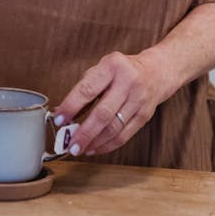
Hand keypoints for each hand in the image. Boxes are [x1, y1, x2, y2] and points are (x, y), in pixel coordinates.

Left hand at [53, 50, 168, 156]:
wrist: (156, 72)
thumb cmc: (121, 70)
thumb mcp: (102, 68)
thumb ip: (85, 87)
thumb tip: (64, 111)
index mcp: (112, 66)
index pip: (88, 89)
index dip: (71, 106)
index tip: (59, 119)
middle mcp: (127, 82)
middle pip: (103, 113)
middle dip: (84, 132)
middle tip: (70, 145)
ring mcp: (138, 100)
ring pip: (114, 128)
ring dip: (95, 142)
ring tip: (80, 149)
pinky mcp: (145, 116)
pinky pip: (124, 135)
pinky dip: (108, 145)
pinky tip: (95, 148)